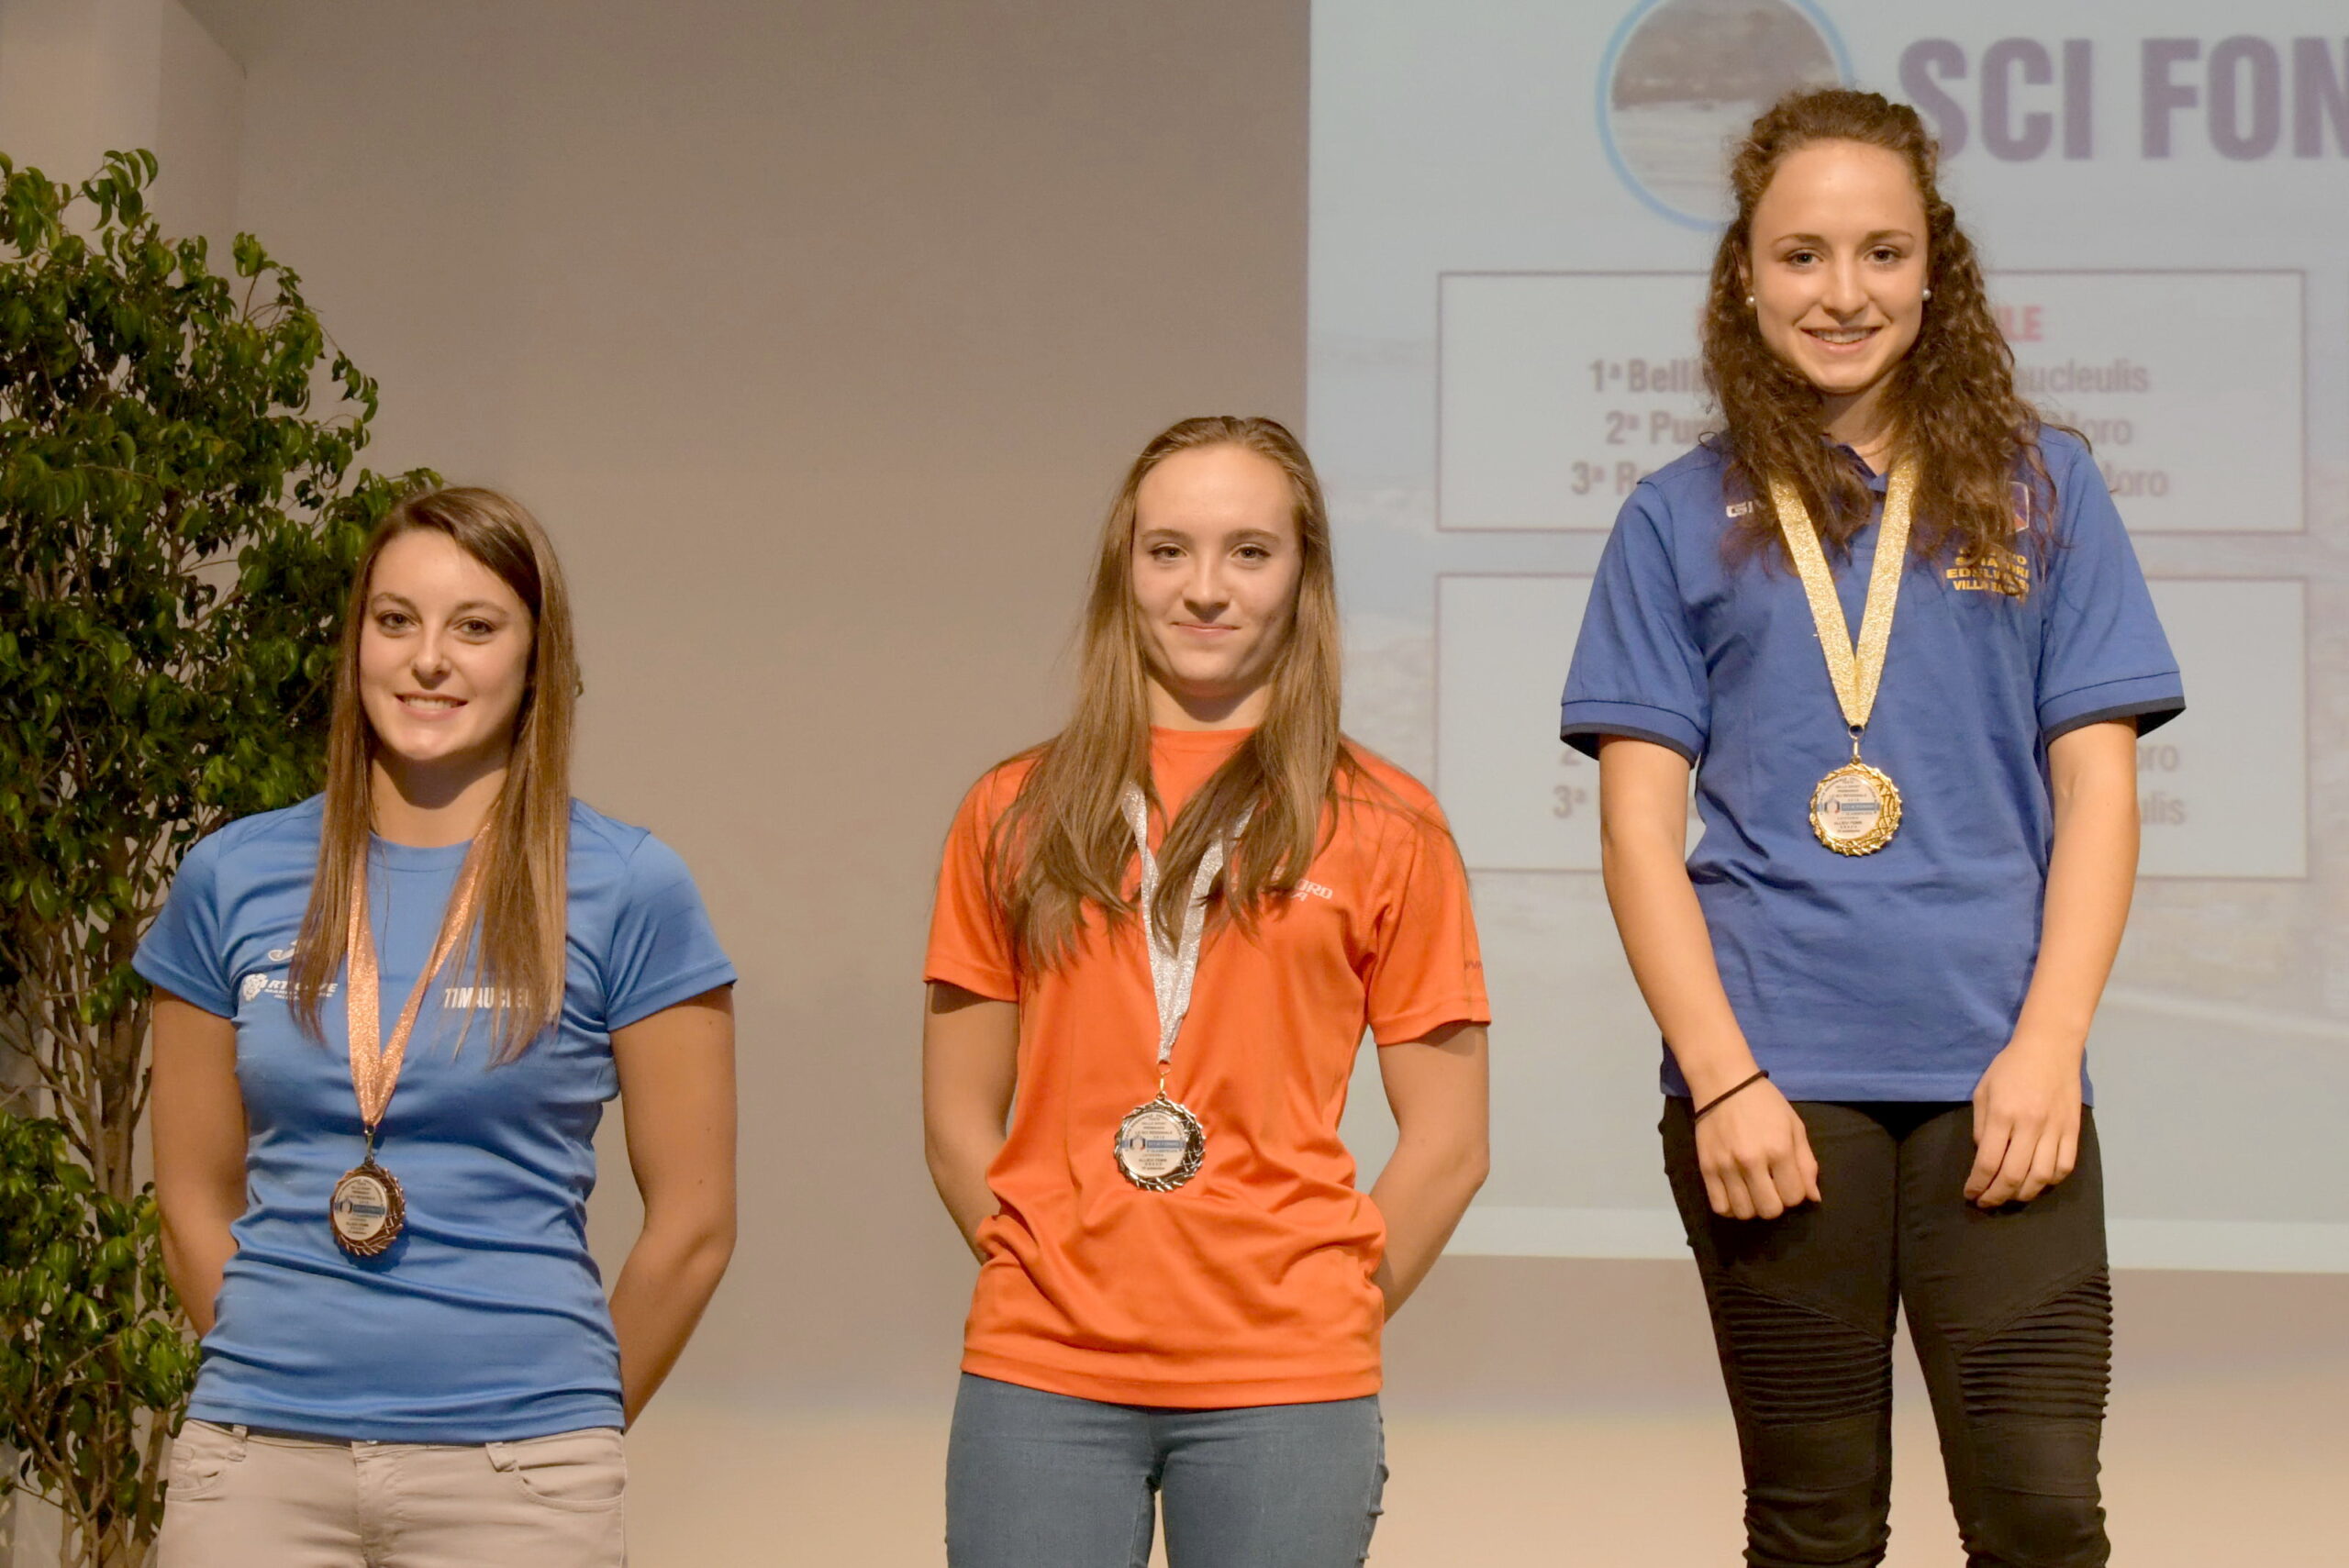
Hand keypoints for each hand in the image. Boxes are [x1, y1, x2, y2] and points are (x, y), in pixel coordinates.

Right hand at [1694, 1079, 1819, 1219]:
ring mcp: (1726, 1166)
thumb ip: (1807, 1163)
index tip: (1788, 1182)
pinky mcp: (1706, 1168)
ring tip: (1753, 1192)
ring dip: (1753, 1207)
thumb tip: (1813, 1198)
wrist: (1723, 1083)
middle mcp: (1752, 1161)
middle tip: (1771, 1189)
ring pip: (1744, 1212)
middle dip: (1776, 1204)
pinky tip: (1736, 1195)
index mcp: (1779, 1150)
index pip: (1794, 1197)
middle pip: (1769, 1210)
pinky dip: (1731, 1208)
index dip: (1795, 1195)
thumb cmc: (1765, 1103)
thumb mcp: (1794, 1126)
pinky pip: (1719, 1206)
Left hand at [1965, 1038, 2082, 1206]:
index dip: (1978, 1184)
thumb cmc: (2010, 1067)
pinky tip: (2038, 1182)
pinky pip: (2065, 1166)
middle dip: (1997, 1196)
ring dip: (2023, 1194)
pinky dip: (2051, 1181)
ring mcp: (2055, 1130)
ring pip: (2041, 1177)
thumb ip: (1981, 1126)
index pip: (1988, 1162)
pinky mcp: (2073, 1130)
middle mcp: (2030, 1126)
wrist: (2050, 1048)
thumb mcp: (1983, 1091)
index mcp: (2003, 1115)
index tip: (1971, 1194)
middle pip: (2014, 1176)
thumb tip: (1983, 1157)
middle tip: (1986, 1203)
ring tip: (2010, 1196)